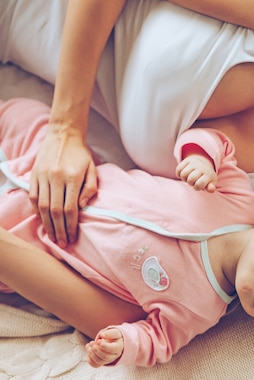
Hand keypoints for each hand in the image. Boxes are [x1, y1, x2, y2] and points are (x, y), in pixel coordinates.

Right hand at [29, 126, 97, 246]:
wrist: (63, 135)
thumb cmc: (81, 155)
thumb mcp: (93, 169)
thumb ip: (90, 188)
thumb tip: (82, 207)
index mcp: (71, 178)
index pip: (70, 209)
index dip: (71, 226)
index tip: (73, 238)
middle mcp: (55, 178)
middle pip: (55, 211)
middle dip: (59, 230)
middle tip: (63, 243)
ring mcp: (42, 177)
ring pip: (43, 207)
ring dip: (47, 224)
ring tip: (53, 237)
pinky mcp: (33, 176)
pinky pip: (34, 198)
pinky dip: (38, 211)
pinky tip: (43, 221)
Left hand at [85, 327, 123, 367]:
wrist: (113, 341)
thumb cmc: (114, 336)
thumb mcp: (114, 332)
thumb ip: (109, 333)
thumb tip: (102, 335)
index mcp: (119, 347)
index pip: (112, 349)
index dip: (104, 346)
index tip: (98, 340)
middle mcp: (114, 355)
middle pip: (105, 356)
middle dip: (96, 350)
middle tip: (92, 342)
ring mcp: (108, 360)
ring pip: (100, 361)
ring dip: (92, 354)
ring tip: (89, 346)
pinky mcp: (102, 362)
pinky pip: (96, 365)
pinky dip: (90, 361)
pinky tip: (88, 353)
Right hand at [175, 154, 217, 191]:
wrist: (203, 165)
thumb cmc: (206, 178)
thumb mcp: (210, 183)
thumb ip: (210, 188)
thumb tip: (211, 189)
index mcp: (208, 174)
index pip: (198, 185)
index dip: (197, 187)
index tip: (199, 185)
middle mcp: (202, 167)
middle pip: (190, 180)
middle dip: (190, 183)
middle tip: (194, 181)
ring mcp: (195, 163)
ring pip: (183, 174)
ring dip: (184, 179)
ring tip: (189, 177)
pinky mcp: (188, 160)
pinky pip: (179, 169)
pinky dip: (179, 174)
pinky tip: (185, 174)